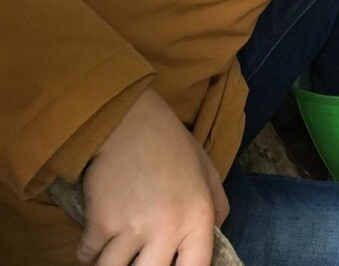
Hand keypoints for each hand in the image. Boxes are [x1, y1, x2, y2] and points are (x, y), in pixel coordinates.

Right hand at [77, 89, 226, 265]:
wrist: (130, 121)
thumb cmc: (171, 145)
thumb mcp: (207, 171)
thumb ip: (217, 207)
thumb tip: (215, 238)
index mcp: (199, 217)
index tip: (170, 265)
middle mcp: (169, 228)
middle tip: (139, 256)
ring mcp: (133, 228)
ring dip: (112, 263)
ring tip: (117, 248)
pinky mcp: (100, 224)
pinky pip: (87, 255)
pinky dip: (89, 249)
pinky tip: (98, 231)